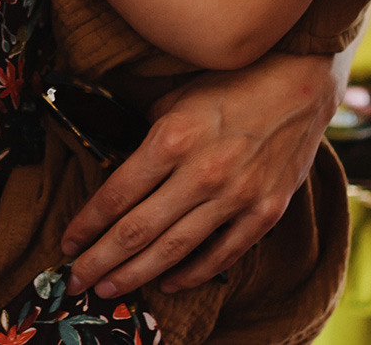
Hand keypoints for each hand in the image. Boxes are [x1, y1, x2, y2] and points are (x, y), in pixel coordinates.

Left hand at [61, 52, 337, 297]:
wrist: (302, 81)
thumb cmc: (234, 81)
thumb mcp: (178, 95)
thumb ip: (148, 132)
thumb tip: (115, 163)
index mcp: (172, 138)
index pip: (115, 195)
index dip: (86, 225)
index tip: (67, 242)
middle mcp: (201, 172)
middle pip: (136, 230)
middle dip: (100, 261)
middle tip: (77, 279)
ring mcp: (236, 196)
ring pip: (173, 249)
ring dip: (136, 274)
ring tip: (110, 288)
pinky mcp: (264, 211)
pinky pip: (221, 254)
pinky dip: (192, 273)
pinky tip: (168, 282)